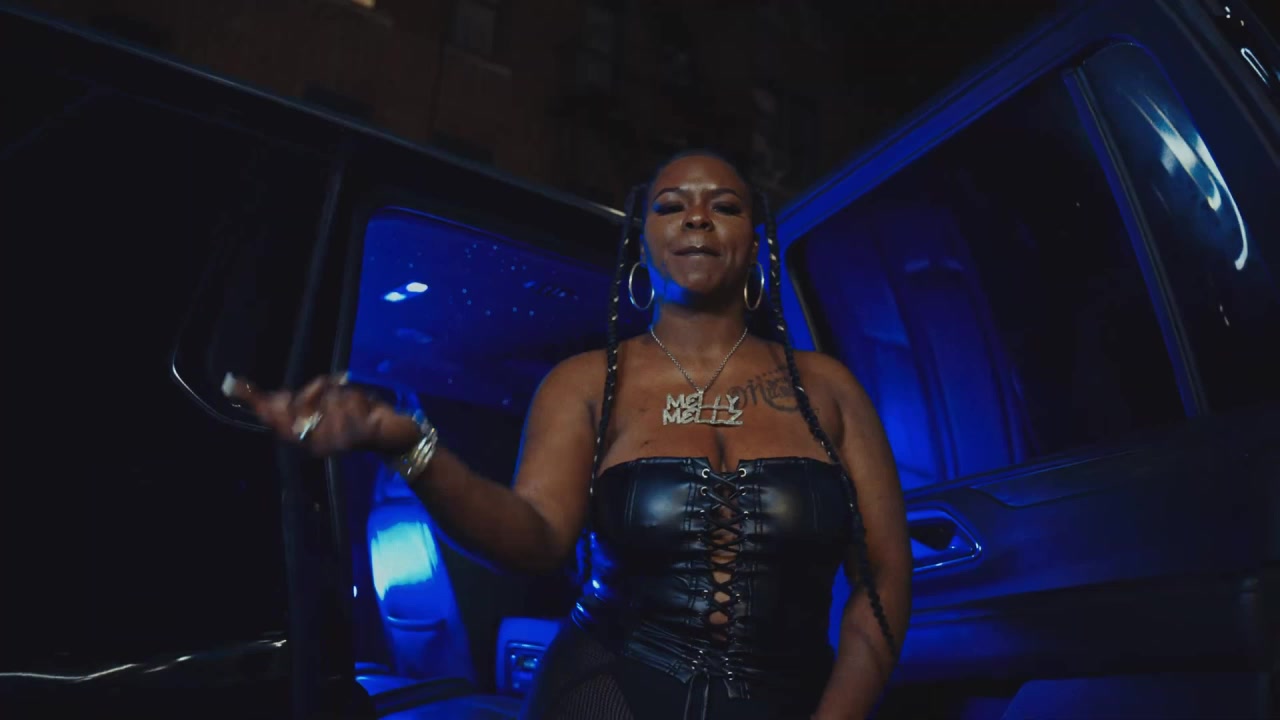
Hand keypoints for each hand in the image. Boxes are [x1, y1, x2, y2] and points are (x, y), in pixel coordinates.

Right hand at [223, 372, 422, 456]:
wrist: (394, 434)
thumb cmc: (359, 419)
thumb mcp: (327, 407)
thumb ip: (301, 402)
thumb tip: (269, 396)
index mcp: (306, 439)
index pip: (275, 420)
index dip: (256, 403)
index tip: (233, 384)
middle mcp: (317, 443)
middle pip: (298, 407)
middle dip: (313, 392)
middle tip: (333, 391)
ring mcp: (336, 440)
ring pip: (326, 398)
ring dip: (342, 393)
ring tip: (356, 403)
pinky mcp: (358, 433)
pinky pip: (349, 400)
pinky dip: (358, 396)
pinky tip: (368, 407)